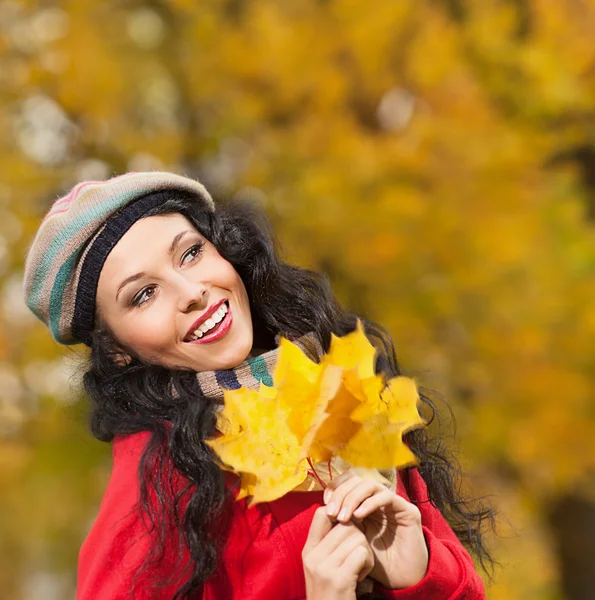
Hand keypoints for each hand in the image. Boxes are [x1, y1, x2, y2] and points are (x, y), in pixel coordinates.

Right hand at [302, 505, 374, 599]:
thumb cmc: (333, 594)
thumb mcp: (322, 566)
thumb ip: (329, 543)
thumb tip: (345, 513)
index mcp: (308, 550)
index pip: (321, 512)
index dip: (340, 514)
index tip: (349, 530)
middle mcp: (312, 556)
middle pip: (345, 524)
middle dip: (359, 537)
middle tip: (357, 557)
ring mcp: (323, 567)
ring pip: (356, 537)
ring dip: (365, 552)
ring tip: (359, 568)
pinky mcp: (338, 579)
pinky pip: (362, 553)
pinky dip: (367, 564)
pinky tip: (361, 576)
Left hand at [323, 471, 428, 589]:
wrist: (400, 581)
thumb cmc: (374, 563)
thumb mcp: (352, 540)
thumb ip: (341, 523)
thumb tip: (322, 508)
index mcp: (365, 503)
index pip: (348, 482)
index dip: (335, 488)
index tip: (325, 505)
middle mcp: (379, 499)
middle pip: (356, 480)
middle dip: (341, 493)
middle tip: (331, 512)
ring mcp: (393, 503)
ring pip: (369, 484)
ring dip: (353, 498)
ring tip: (343, 517)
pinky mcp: (407, 509)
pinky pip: (386, 496)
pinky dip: (369, 503)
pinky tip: (358, 516)